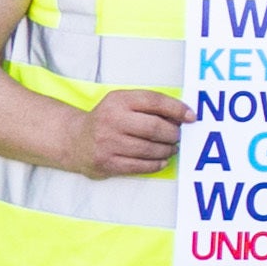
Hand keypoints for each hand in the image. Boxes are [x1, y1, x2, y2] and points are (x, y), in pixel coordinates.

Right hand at [71, 88, 189, 177]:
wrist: (75, 140)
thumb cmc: (108, 120)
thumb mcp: (123, 103)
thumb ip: (149, 105)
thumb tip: (183, 115)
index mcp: (118, 100)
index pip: (154, 101)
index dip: (177, 109)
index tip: (191, 117)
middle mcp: (111, 120)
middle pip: (154, 127)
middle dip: (173, 133)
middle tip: (178, 136)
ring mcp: (108, 142)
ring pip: (149, 149)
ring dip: (167, 150)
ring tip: (172, 148)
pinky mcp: (107, 162)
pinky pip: (140, 165)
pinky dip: (156, 163)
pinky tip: (162, 160)